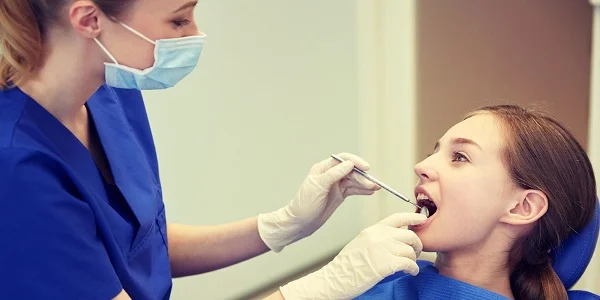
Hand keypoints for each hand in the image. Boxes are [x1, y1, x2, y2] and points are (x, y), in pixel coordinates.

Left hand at [257, 153, 379, 251]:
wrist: (300, 223)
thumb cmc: (304, 204)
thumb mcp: (318, 187)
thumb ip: (334, 174)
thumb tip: (349, 164)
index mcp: (323, 169)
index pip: (342, 160)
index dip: (355, 162)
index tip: (366, 168)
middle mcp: (331, 175)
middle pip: (351, 171)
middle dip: (363, 177)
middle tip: (373, 184)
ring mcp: (336, 185)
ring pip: (354, 181)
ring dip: (365, 184)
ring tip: (376, 188)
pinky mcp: (340, 195)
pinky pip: (353, 190)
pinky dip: (362, 190)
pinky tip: (370, 192)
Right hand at [279, 213, 426, 299]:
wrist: (335, 278)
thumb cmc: (346, 265)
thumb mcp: (361, 243)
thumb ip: (378, 238)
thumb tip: (396, 240)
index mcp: (372, 230)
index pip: (397, 218)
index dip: (413, 217)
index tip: (423, 219)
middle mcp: (378, 236)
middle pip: (409, 235)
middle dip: (416, 245)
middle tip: (414, 252)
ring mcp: (382, 249)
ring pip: (410, 250)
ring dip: (413, 259)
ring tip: (408, 265)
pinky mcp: (386, 264)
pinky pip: (409, 264)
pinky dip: (413, 269)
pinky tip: (410, 272)